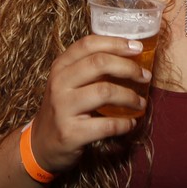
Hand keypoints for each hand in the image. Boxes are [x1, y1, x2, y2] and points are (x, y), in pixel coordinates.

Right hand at [26, 34, 150, 174]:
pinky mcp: (70, 133)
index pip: (88, 44)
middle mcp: (59, 83)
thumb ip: (90, 68)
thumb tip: (129, 55)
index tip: (137, 47)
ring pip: (105, 91)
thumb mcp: (68, 83)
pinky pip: (106, 125)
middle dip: (128, 68)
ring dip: (130, 97)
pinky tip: (130, 123)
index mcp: (60, 66)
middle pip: (99, 63)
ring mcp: (63, 108)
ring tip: (141, 103)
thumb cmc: (64, 108)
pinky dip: (124, 124)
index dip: (115, 43)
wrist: (42, 144)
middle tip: (145, 76)